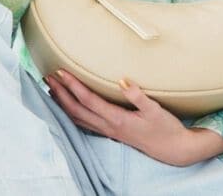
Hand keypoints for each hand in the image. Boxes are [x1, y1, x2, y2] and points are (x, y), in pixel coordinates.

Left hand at [44, 69, 209, 165]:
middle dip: (61, 93)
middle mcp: (109, 126)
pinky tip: (69, 108)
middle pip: (77, 109)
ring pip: (78, 118)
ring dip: (63, 103)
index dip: (73, 86)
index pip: (88, 100)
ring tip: (52, 89)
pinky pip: (85, 123)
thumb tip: (122, 80)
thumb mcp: (155, 109)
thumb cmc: (165, 127)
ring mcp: (109, 131)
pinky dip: (72, 113)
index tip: (61, 72)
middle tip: (48, 77)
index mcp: (117, 119)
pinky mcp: (112, 133)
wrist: (173, 149)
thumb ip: (137, 95)